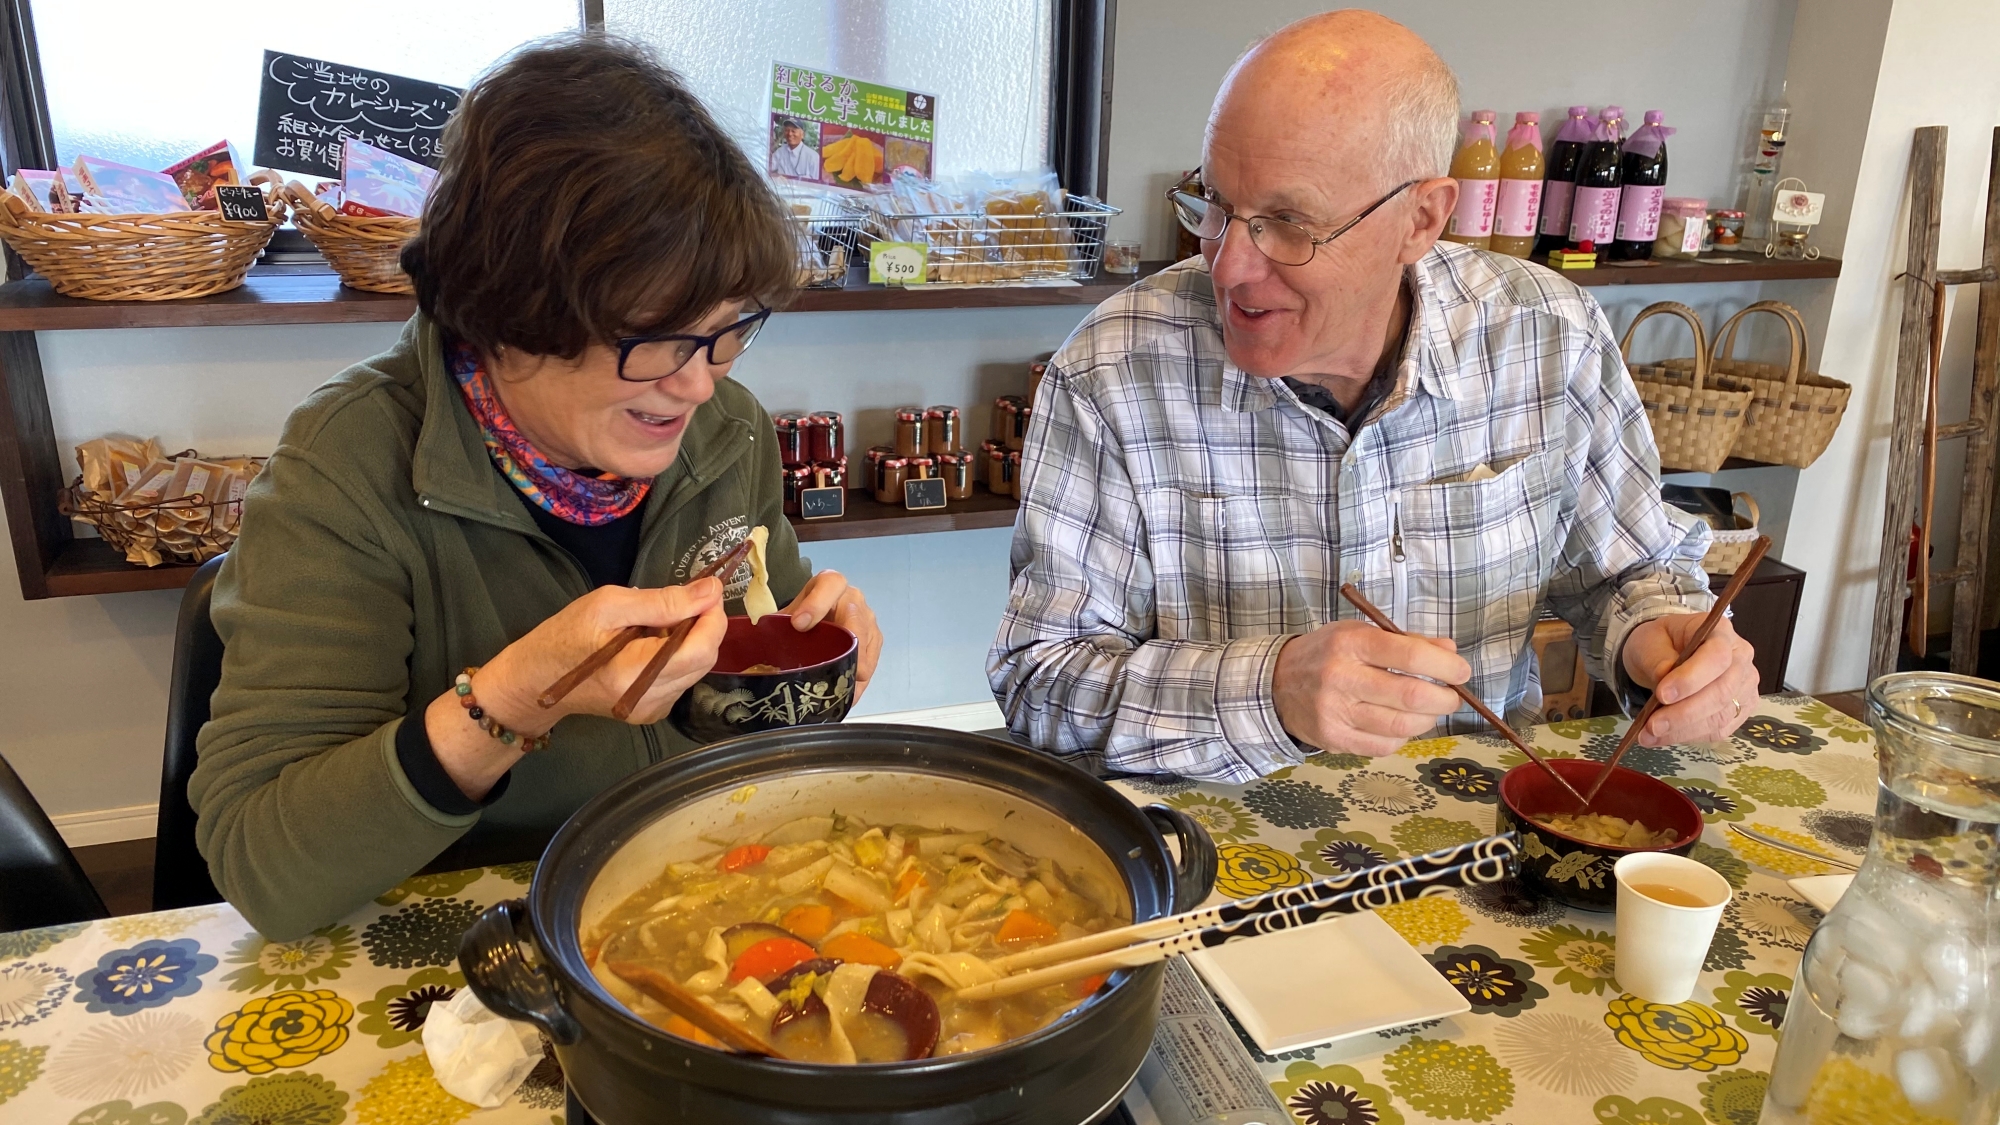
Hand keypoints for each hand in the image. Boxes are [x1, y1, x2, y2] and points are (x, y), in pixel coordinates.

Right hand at [424, 579, 726, 799]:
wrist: (536, 682)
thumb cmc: (563, 637)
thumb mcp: (607, 606)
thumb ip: (662, 601)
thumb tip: (709, 590)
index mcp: (634, 674)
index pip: (701, 650)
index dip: (712, 616)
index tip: (707, 587)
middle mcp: (651, 699)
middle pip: (704, 659)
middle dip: (703, 624)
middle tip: (683, 598)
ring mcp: (654, 709)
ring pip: (696, 668)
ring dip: (689, 638)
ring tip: (657, 621)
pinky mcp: (653, 711)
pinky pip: (681, 677)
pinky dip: (676, 654)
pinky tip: (651, 642)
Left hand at [783, 570, 881, 700]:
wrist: (816, 621)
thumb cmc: (798, 619)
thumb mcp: (785, 618)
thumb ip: (774, 626)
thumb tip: (754, 644)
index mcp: (828, 584)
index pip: (830, 584)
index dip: (817, 603)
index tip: (798, 624)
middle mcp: (852, 598)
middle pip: (855, 616)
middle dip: (846, 641)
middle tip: (834, 666)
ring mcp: (867, 618)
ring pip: (866, 640)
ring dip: (856, 665)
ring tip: (842, 689)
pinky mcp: (874, 639)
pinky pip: (872, 660)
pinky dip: (860, 679)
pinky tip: (848, 694)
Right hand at [1272, 620, 1470, 756]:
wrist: (1276, 683)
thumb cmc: (1327, 654)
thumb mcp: (1359, 633)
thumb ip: (1405, 641)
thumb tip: (1449, 651)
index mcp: (1351, 643)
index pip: (1410, 654)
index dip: (1445, 666)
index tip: (1461, 672)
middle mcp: (1341, 677)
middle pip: (1411, 695)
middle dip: (1444, 699)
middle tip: (1451, 697)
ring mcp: (1335, 712)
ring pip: (1401, 725)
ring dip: (1428, 720)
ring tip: (1430, 711)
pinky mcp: (1334, 739)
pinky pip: (1384, 745)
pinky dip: (1403, 736)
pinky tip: (1401, 725)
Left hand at [1621, 614, 1758, 746]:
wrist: (1664, 654)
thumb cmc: (1660, 643)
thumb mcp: (1649, 641)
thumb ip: (1658, 659)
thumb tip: (1665, 678)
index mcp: (1722, 632)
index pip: (1717, 657)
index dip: (1691, 678)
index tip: (1662, 694)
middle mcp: (1741, 659)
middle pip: (1722, 691)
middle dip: (1685, 712)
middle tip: (1652, 724)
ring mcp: (1744, 687)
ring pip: (1720, 716)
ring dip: (1683, 730)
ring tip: (1649, 734)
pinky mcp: (1739, 711)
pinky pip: (1717, 730)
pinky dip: (1687, 736)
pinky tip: (1662, 737)